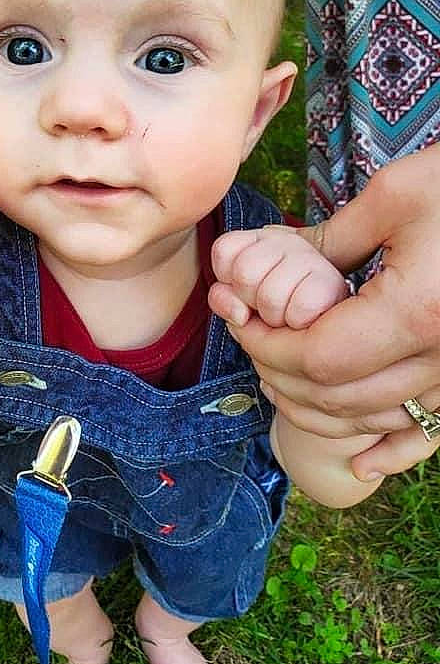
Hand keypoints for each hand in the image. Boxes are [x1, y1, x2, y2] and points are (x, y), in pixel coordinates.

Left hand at [210, 149, 439, 478]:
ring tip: (276, 380)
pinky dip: (391, 452)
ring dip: (316, 409)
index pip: (319, 356)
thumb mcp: (395, 196)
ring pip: (374, 418)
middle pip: (339, 395)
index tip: (243, 319)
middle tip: (252, 341)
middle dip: (280, 372)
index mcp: (418, 311)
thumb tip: (277, 263)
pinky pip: (429, 432)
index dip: (270, 345)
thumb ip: (332, 241)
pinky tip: (360, 467)